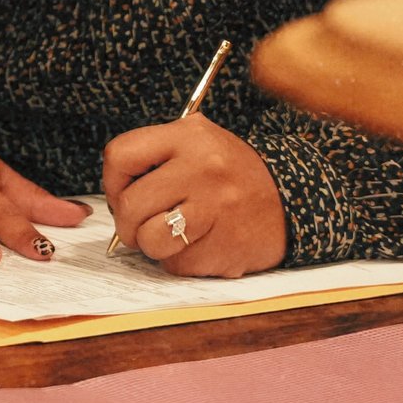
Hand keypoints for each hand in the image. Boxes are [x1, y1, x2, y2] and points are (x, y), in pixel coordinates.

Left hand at [100, 116, 286, 276]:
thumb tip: (113, 196)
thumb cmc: (230, 174)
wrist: (291, 198)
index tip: (123, 191)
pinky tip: (203, 243)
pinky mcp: (226, 248)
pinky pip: (177, 265)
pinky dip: (182, 260)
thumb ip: (154, 158)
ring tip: (174, 234)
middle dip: (128, 223)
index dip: (112, 181)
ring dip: (154, 245)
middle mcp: (203, 169)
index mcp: (190, 137)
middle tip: (143, 223)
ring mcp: (216, 210)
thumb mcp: (197, 143)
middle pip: (129, 205)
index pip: (120, 156)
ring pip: (149, 240)